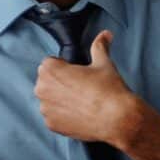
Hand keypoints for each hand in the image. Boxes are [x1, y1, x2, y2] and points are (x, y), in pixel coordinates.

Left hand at [34, 30, 151, 151]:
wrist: (118, 119)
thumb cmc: (109, 89)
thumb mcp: (103, 63)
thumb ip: (99, 46)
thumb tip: (105, 34)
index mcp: (49, 70)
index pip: (50, 63)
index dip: (65, 68)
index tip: (77, 74)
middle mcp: (42, 89)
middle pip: (47, 82)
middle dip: (60, 84)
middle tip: (81, 88)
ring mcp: (45, 109)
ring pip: (49, 100)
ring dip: (60, 100)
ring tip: (81, 103)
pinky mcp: (51, 125)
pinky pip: (53, 117)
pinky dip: (63, 116)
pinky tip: (79, 114)